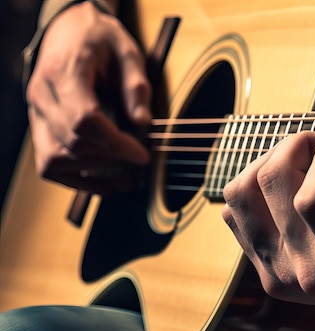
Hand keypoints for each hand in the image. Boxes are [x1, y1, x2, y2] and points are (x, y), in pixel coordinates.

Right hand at [26, 1, 150, 193]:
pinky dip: (78, 179)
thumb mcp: (127, 51)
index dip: (115, 144)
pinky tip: (107, 181)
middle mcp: (42, 96)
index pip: (84, 121)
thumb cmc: (98, 38)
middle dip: (111, 158)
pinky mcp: (40, 127)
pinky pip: (50, 165)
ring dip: (94, 171)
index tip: (142, 153)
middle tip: (139, 158)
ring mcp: (36, 114)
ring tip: (126, 171)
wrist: (69, 30)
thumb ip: (136, 86)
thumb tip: (143, 123)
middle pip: (72, 143)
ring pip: (56, 159)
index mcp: (63, 72)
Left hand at [222, 98, 314, 307]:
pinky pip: (233, 212)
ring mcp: (279, 277)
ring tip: (303, 159)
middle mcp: (308, 277)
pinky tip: (289, 184)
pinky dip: (255, 186)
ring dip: (268, 161)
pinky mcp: (264, 271)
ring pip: (240, 193)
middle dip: (299, 144)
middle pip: (271, 184)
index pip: (313, 199)